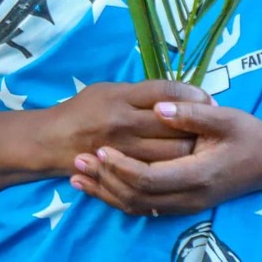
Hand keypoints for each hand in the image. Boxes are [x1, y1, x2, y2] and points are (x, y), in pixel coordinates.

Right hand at [39, 80, 207, 169]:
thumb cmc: (83, 110)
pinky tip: (182, 162)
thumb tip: (180, 96)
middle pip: (176, 124)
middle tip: (209, 125)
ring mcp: (124, 148)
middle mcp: (123, 121)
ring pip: (173, 152)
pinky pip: (160, 170)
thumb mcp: (108, 90)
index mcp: (121, 96)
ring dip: (192, 149)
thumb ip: (141, 94)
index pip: (167, 92)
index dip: (193, 94)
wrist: (51, 141)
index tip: (207, 99)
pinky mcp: (124, 169)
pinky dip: (176, 166)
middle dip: (198, 124)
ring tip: (200, 145)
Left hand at [73, 99, 261, 215]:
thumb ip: (192, 114)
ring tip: (76, 175)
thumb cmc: (249, 135)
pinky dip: (117, 199)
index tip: (100, 149)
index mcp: (199, 174)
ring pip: (137, 207)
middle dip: (104, 180)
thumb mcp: (226, 118)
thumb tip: (158, 108)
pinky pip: (144, 208)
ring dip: (105, 193)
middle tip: (77, 159)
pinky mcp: (182, 205)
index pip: (150, 178)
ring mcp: (185, 205)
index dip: (122, 167)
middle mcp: (190, 196)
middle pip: (137, 197)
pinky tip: (96, 186)